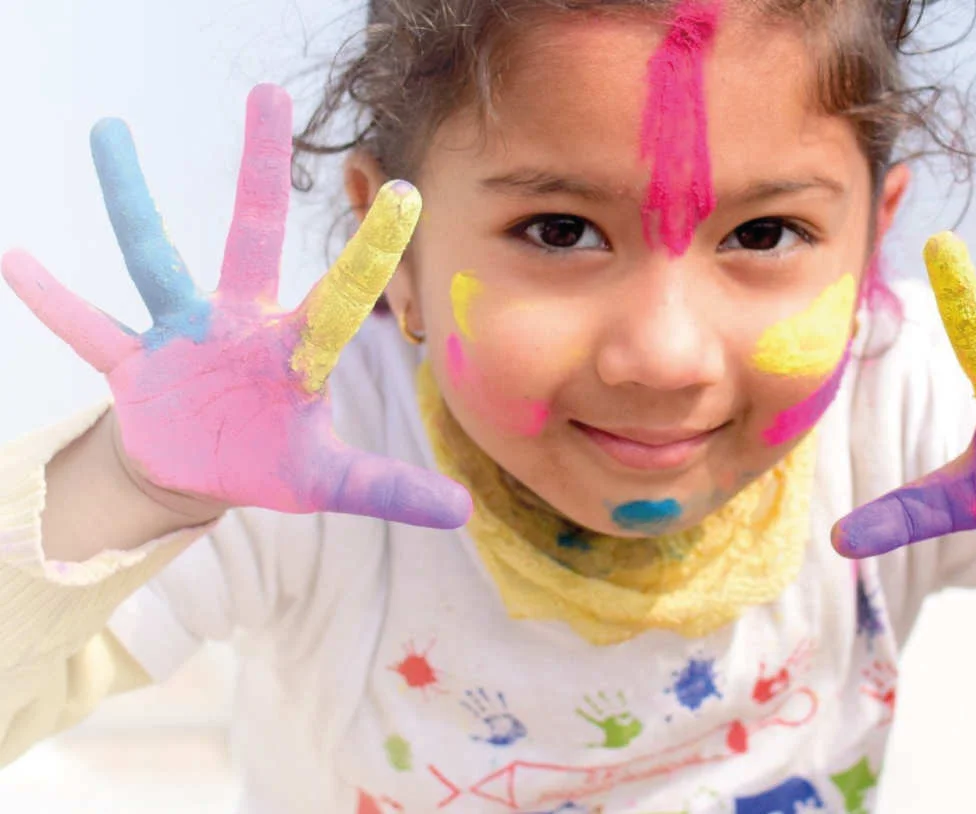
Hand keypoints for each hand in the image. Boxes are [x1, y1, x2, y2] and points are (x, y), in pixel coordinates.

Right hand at [3, 84, 470, 529]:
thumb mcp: (329, 483)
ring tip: (109, 131)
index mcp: (295, 352)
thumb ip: (389, 488)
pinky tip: (16, 258)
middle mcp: (240, 324)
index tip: (406, 193)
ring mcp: (182, 336)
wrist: (200, 471)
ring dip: (129, 200)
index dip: (371, 252)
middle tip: (268, 92)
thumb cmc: (270, 461)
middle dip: (260, 170)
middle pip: (253, 235)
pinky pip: (87, 328)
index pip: (343, 296)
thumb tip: (465, 512)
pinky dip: (53, 301)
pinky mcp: (134, 362)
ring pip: (153, 258)